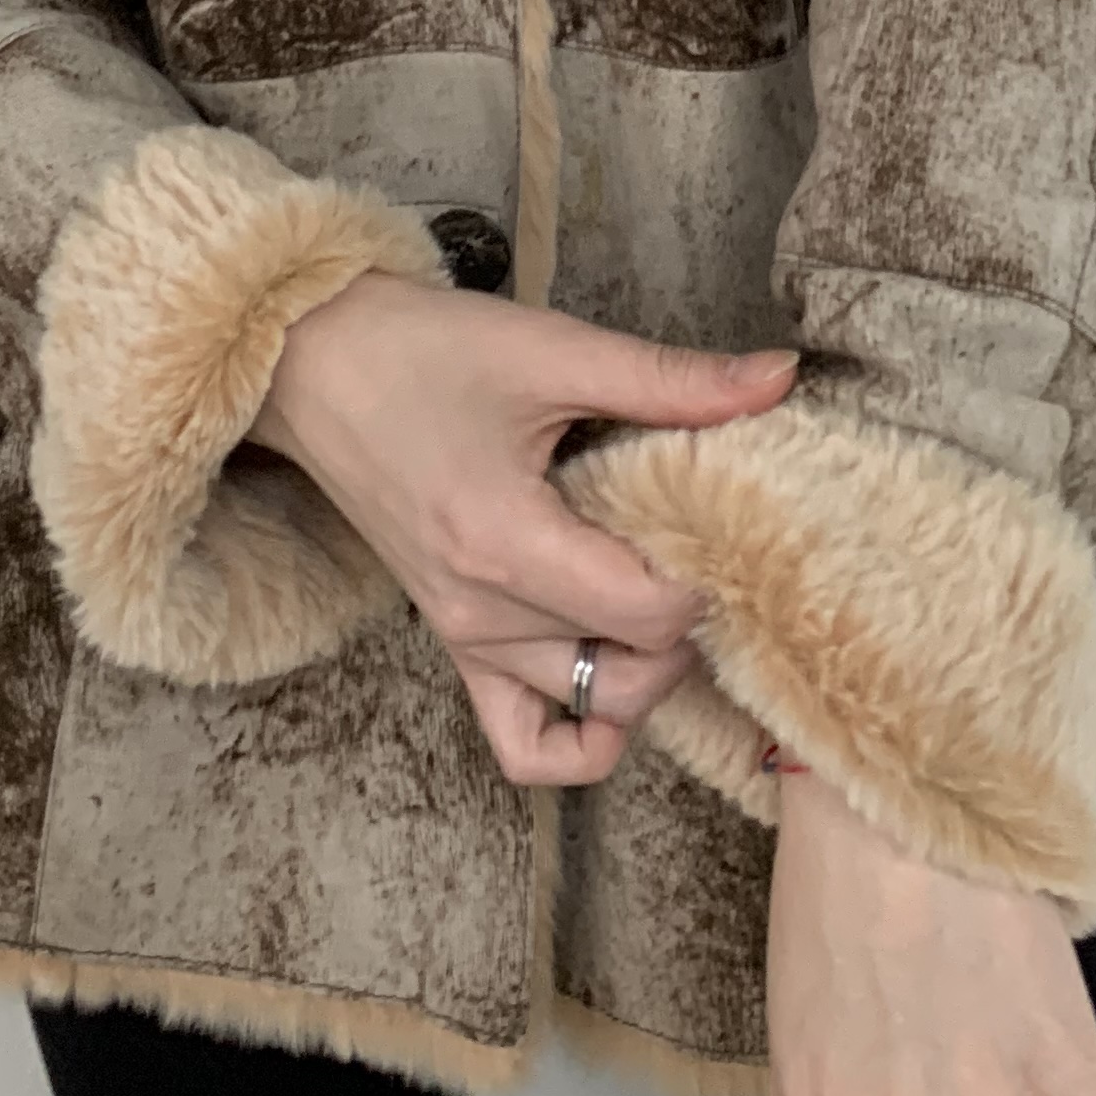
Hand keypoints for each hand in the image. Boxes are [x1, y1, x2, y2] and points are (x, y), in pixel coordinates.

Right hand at [246, 273, 795, 784]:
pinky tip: (613, 673)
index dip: (708, 576)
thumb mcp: (553, 350)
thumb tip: (779, 377)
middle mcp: (483, 615)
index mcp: (506, 546)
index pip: (648, 616)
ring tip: (665, 587)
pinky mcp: (453, 644)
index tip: (720, 517)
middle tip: (706, 544)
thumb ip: (670, 380)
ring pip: (593, 708)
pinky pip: (524, 745)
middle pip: (632, 670)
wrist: (315, 364)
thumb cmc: (423, 350)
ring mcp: (464, 641)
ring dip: (649, 667)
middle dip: (692, 618)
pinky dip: (580, 736)